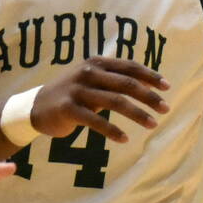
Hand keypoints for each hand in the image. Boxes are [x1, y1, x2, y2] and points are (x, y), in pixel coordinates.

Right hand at [31, 57, 168, 144]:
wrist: (35, 107)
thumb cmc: (71, 94)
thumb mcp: (91, 80)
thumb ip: (114, 80)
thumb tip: (148, 86)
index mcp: (96, 63)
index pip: (129, 66)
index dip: (150, 76)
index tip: (167, 87)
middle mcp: (87, 73)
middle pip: (126, 84)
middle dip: (149, 97)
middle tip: (165, 109)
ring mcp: (77, 90)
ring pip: (115, 102)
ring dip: (137, 114)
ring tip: (152, 124)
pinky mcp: (68, 109)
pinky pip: (96, 121)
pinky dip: (112, 131)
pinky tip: (124, 139)